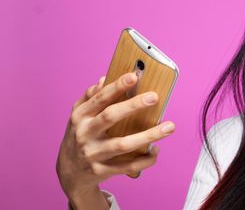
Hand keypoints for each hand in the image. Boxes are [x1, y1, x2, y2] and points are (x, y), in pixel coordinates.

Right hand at [56, 72, 175, 198]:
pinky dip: (145, 159)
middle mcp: (84, 134)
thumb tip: (104, 79)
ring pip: (123, 145)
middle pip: (110, 117)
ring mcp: (93, 154)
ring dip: (148, 136)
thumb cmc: (80, 135)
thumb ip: (91, 96)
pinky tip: (156, 149)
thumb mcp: (80, 115)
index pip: (100, 98)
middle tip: (154, 96)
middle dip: (133, 105)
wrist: (69, 173)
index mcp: (80, 116)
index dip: (116, 87)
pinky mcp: (101, 171)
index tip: (134, 76)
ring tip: (169, 126)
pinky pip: (128, 166)